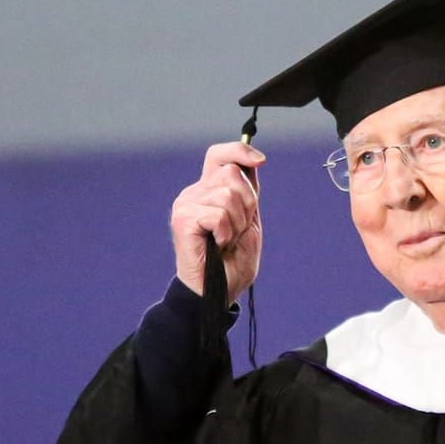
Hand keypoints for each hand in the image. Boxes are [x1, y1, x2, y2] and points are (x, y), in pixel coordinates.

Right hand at [170, 142, 265, 304]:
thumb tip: (254, 160)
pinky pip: (219, 215)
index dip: (240, 151)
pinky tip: (218, 245)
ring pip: (229, 194)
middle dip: (248, 203)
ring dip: (237, 223)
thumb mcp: (248, 220)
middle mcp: (194, 193)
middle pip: (232, 173)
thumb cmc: (232, 261)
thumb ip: (248, 191)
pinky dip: (226, 233)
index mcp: (209, 190)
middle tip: (238, 229)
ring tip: (227, 240)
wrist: (218, 292)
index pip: (220, 155)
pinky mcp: (183, 219)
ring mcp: (186, 204)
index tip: (261, 161)